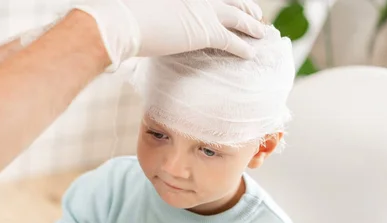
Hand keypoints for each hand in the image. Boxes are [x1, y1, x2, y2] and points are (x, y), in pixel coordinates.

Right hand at [74, 0, 265, 67]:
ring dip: (252, 25)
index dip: (225, 1)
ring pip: (238, 17)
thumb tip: (156, 25)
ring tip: (261, 32)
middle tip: (255, 14)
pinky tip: (250, 53)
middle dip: (246, 7)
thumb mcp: (144, 10)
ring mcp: (203, 12)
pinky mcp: (205, 32)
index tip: (233, 4)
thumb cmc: (125, 17)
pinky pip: (231, 40)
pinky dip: (243, 47)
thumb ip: (157, 15)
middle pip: (231, 0)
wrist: (125, 23)